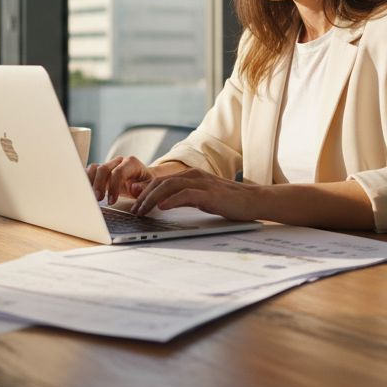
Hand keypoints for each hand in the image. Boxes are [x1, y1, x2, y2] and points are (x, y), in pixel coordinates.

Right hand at [85, 155, 154, 204]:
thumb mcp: (151, 186)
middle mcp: (118, 162)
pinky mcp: (101, 172)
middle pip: (103, 168)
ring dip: (90, 182)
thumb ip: (144, 187)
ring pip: (94, 168)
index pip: (118, 172)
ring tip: (89, 196)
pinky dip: (86, 181)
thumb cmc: (147, 183)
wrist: (144, 178)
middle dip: (99, 184)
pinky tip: (85, 191)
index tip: (111, 201)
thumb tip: (133, 187)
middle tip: (98, 199)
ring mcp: (108, 165)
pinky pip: (90, 172)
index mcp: (131, 163)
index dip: (113, 186)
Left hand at [128, 168, 258, 220]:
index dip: (144, 191)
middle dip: (143, 196)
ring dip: (152, 199)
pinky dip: (172, 200)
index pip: (160, 181)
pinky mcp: (210, 194)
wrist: (253, 200)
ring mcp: (202, 183)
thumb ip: (182, 196)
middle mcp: (193, 176)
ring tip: (142, 210)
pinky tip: (162, 207)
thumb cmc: (228, 201)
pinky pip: (187, 194)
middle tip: (134, 210)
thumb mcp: (201, 197)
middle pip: (160, 182)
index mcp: (190, 176)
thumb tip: (161, 202)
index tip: (133, 203)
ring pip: (169, 186)